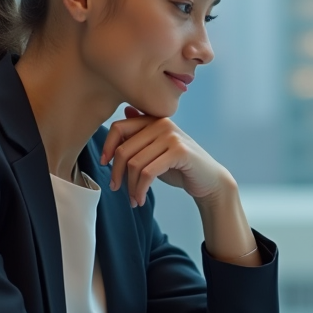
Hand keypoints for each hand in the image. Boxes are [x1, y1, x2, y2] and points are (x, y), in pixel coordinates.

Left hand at [99, 106, 233, 206]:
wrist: (208, 180)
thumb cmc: (180, 167)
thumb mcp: (156, 151)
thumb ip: (141, 135)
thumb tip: (125, 113)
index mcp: (154, 120)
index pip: (118, 128)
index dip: (107, 147)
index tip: (104, 164)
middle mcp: (162, 124)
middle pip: (124, 149)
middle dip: (117, 173)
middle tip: (116, 189)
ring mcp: (171, 136)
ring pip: (135, 164)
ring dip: (130, 187)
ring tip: (133, 199)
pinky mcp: (179, 152)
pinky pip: (148, 173)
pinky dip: (140, 189)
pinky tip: (140, 199)